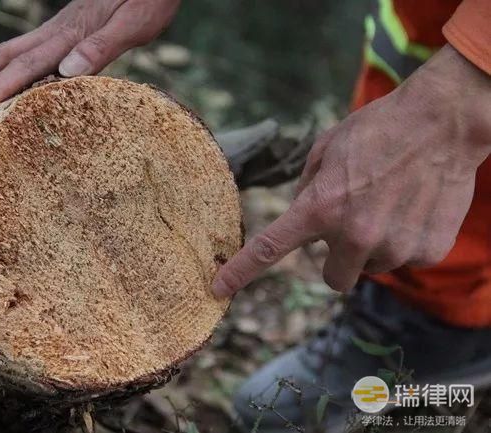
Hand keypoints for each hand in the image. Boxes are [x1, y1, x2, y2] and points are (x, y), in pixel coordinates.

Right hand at [0, 0, 179, 116]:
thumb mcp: (134, 22)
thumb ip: (101, 46)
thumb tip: (66, 71)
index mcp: (70, 35)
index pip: (24, 66)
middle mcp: (56, 32)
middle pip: (2, 57)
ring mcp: (57, 31)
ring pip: (7, 52)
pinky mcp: (64, 31)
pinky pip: (23, 52)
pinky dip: (1, 70)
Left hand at [213, 44, 490, 296]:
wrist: (443, 121)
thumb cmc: (378, 130)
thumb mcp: (326, 150)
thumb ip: (308, 191)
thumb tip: (303, 223)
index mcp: (320, 207)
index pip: (269, 249)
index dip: (241, 272)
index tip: (218, 289)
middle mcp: (354, 235)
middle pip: (332, 279)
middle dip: (337, 259)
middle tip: (352, 227)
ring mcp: (394, 246)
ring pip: (371, 267)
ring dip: (374, 246)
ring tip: (390, 204)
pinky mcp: (427, 250)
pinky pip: (406, 259)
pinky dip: (406, 240)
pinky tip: (413, 207)